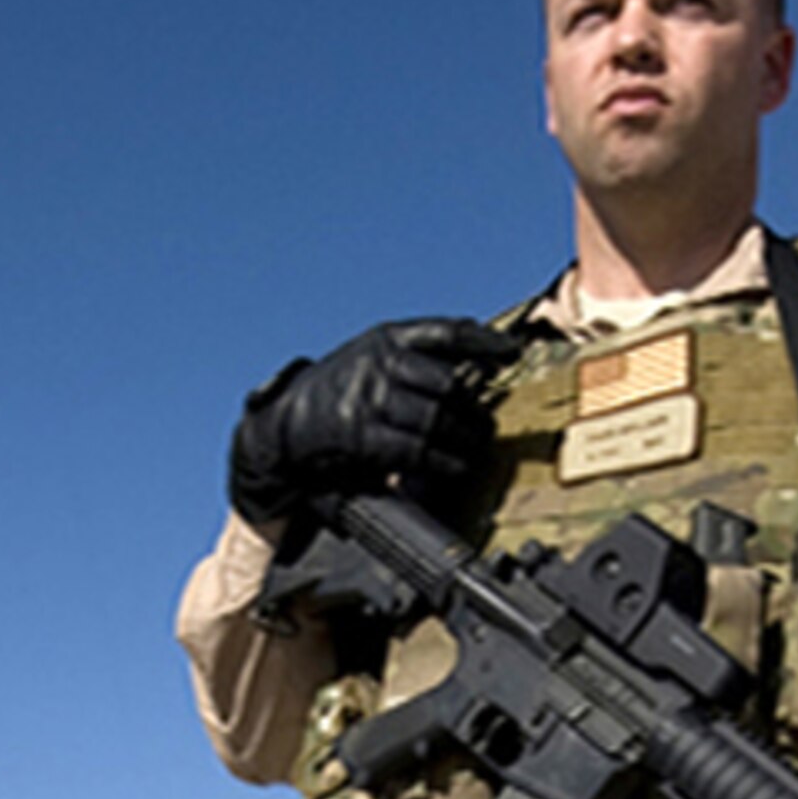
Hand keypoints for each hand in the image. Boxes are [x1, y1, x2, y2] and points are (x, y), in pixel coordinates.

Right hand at [229, 318, 520, 524]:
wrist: (285, 426)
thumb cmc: (339, 393)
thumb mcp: (371, 358)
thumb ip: (416, 358)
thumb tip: (476, 361)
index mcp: (386, 338)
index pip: (447, 333)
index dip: (485, 342)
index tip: (512, 352)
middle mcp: (379, 363)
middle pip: (450, 383)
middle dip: (474, 409)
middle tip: (484, 425)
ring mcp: (370, 399)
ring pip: (438, 418)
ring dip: (465, 438)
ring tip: (474, 447)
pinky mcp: (362, 436)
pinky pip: (419, 450)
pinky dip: (445, 461)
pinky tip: (457, 465)